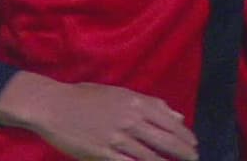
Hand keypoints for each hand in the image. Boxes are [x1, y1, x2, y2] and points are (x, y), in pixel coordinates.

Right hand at [0, 72, 198, 160]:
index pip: (170, 121)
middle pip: (166, 140)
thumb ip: (150, 104)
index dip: (185, 135)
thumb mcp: (120, 93)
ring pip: (151, 156)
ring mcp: (117, 137)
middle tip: (194, 159)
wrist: (53, 105)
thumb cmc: (86, 97)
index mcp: (136, 102)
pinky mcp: (103, 153)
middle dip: (184, 152)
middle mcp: (130, 119)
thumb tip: (177, 115)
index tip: (194, 143)